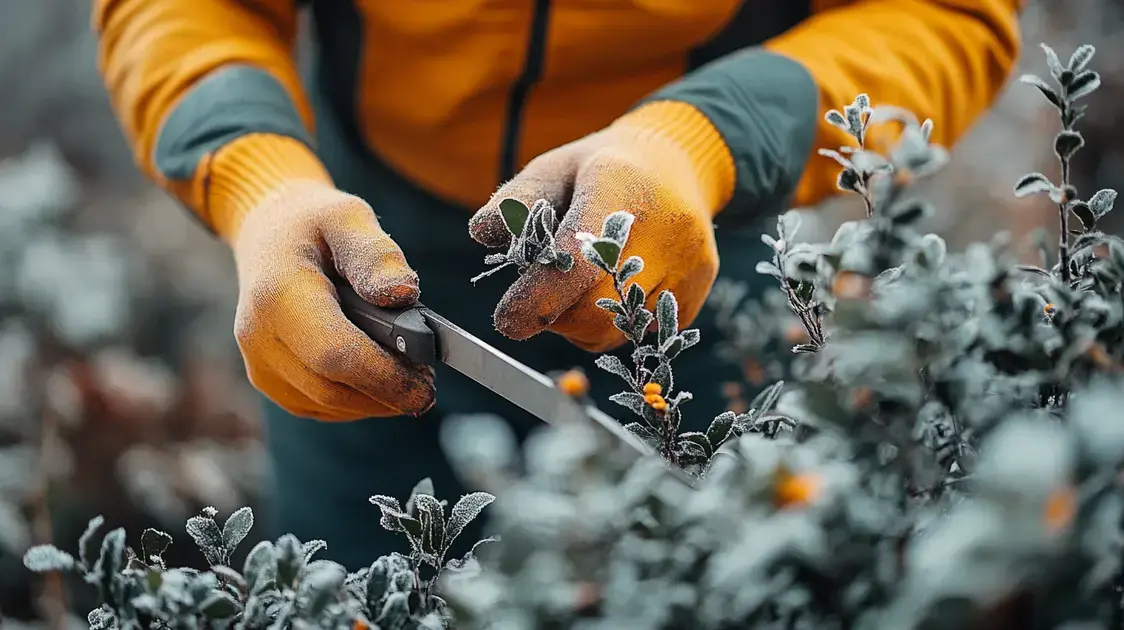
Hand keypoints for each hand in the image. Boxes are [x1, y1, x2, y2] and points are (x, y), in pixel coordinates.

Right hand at [227, 180, 435, 420]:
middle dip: (388, 392)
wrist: (267, 235)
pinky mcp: (269, 381)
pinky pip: (320, 406)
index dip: (384, 377)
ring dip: (376, 399)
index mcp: (279, 295)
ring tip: (408, 373)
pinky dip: (357, 400)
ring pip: (329, 404)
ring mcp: (259, 363)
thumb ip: (376, 253)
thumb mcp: (348, 216)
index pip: (335, 354)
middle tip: (428, 380)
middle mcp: (259, 337)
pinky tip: (378, 377)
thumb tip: (403, 294)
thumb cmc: (314, 224)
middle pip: (333, 388)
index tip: (428, 384)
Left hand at [468, 101, 732, 351]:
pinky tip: (613, 289)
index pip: (576, 261)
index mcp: (619, 188)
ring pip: (618, 330)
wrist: (678, 165)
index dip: (536, 299)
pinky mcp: (698, 289)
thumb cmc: (602, 170)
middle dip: (555, 316)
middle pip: (596, 309)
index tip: (507, 320)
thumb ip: (516, 200)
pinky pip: (643, 333)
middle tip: (541, 295)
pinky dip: (616, 324)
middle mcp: (664, 229)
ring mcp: (688, 263)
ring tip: (578, 288)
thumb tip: (483, 232)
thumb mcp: (554, 167)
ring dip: (583, 323)